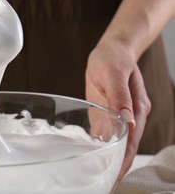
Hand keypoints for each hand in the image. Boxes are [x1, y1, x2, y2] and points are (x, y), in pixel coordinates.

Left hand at [85, 39, 150, 181]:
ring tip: (100, 176)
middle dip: (118, 165)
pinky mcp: (110, 110)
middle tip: (106, 184)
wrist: (112, 49)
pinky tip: (94, 155)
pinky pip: (108, 131)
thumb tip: (128, 120)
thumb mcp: (113, 73)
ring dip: (111, 158)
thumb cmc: (112, 58)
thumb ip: (120, 96)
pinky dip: (103, 144)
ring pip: (118, 140)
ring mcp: (121, 113)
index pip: (131, 140)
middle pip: (126, 145)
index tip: (116, 176)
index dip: (124, 159)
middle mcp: (131, 114)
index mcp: (136, 107)